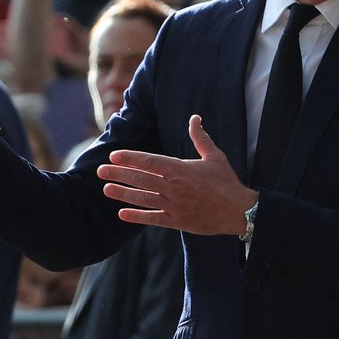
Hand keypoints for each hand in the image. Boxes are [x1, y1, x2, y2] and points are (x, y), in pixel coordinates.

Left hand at [99, 115, 255, 234]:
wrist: (238, 211)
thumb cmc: (227, 182)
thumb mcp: (215, 157)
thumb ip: (200, 138)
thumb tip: (195, 118)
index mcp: (181, 170)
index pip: (150, 162)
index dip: (130, 158)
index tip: (114, 156)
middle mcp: (174, 188)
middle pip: (141, 179)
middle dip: (119, 174)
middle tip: (100, 171)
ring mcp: (174, 206)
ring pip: (143, 198)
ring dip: (123, 193)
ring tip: (106, 189)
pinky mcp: (177, 221)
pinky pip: (152, 218)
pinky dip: (137, 217)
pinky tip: (122, 214)